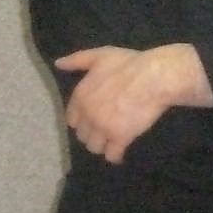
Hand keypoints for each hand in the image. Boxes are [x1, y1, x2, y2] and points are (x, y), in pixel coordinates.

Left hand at [55, 43, 208, 163]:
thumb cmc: (129, 64)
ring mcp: (103, 127)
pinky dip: (115, 156)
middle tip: (104, 133)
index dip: (82, 121)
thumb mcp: (100, 55)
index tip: (91, 121)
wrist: (154, 77)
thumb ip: (78, 60)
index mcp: (81, 96)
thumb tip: (58, 64)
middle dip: (92, 135)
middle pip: (82, 135)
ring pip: (94, 147)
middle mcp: (88, 114)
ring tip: (112, 143)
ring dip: (102, 146)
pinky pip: (112, 155)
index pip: (72, 119)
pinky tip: (120, 155)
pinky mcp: (120, 137)